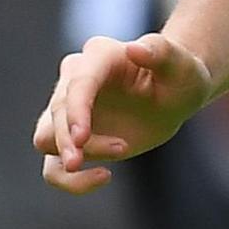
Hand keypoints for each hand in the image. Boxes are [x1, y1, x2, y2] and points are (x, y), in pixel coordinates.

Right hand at [35, 32, 213, 192]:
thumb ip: (161, 52)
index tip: (81, 139)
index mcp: (99, 56)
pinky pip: (54, 166)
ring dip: (67, 157)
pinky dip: (69, 180)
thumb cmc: (180, 76)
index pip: (77, 84)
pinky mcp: (72, 139)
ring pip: (46, 138)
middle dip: (72, 140)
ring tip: (108, 171)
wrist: (174, 96)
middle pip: (57, 113)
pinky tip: (105, 177)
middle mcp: (75, 79)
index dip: (75, 112)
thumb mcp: (182, 65)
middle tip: (119, 151)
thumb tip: (135, 48)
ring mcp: (69, 110)